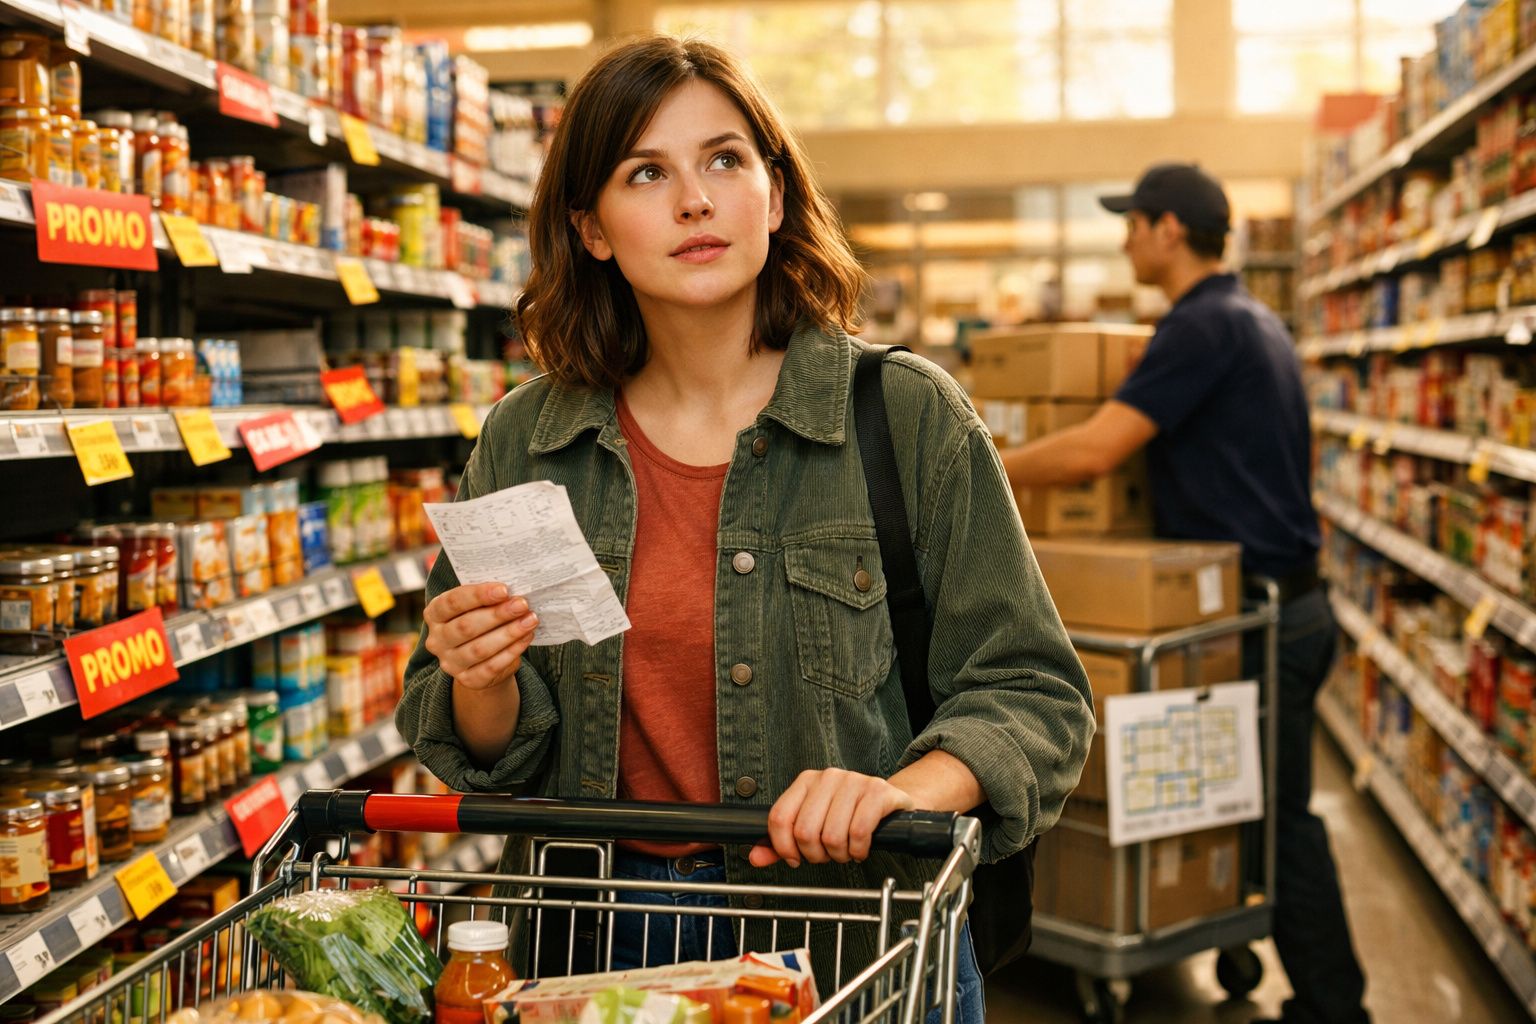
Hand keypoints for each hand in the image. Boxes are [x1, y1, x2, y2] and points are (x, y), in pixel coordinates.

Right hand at [423, 583, 538, 690]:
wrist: (480, 659)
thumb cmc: (480, 621)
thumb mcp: (477, 606)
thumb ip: (488, 598)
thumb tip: (514, 592)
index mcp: (435, 614)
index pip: (452, 602)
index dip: (478, 595)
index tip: (504, 590)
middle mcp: (437, 640)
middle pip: (466, 626)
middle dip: (497, 614)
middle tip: (522, 604)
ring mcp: (450, 663)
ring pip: (480, 649)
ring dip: (509, 633)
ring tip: (530, 620)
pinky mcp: (468, 680)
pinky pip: (492, 666)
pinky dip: (512, 651)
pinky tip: (527, 637)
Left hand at [750, 769, 915, 868]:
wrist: (890, 804)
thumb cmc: (848, 816)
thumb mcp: (813, 825)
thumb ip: (782, 843)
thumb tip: (755, 857)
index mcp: (806, 781)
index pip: (779, 818)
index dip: (784, 847)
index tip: (795, 858)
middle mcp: (828, 777)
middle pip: (805, 831)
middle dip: (815, 855)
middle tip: (827, 856)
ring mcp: (854, 781)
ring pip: (832, 836)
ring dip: (839, 855)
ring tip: (846, 851)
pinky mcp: (877, 791)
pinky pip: (859, 832)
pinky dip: (858, 850)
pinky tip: (860, 848)